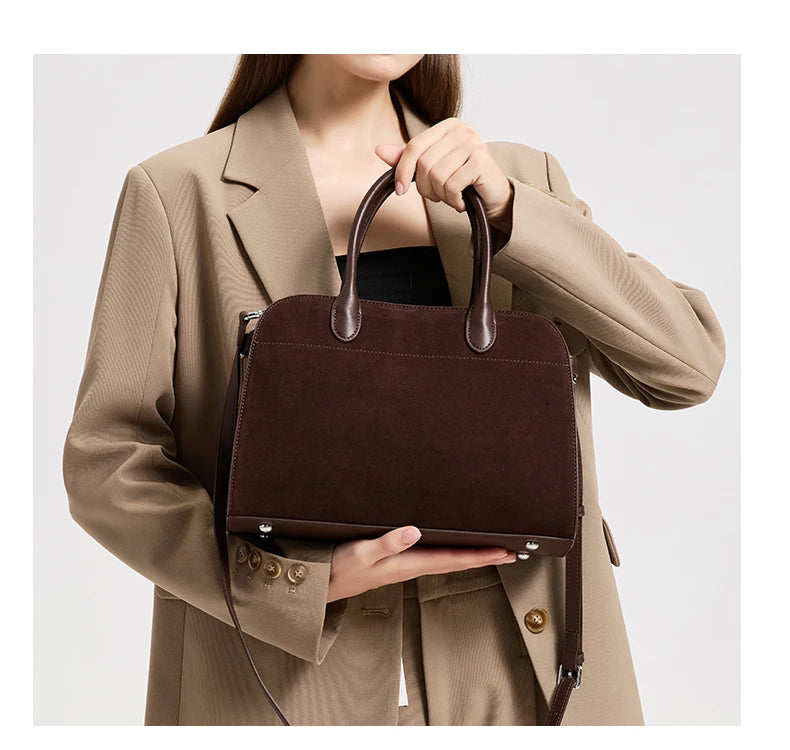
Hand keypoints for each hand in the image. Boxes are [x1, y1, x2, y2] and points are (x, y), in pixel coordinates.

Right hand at [326, 525, 516, 602]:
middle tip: (510, 553)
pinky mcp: (395, 563)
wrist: (318, 586)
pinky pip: (431, 558)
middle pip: (455, 562)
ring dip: (469, 557)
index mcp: (407, 564)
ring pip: (445, 561)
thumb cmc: (337, 569)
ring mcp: (403, 566)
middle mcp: (410, 566)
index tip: (504, 551)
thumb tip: (414, 532)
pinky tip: (450, 549)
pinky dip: (449, 554)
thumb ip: (386, 543)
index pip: (452, 559)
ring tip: (489, 552)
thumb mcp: (360, 553)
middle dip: (483, 558)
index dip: (479, 555)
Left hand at [375, 118, 513, 234]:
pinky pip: (452, 185)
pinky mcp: (481, 161)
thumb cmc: (463, 181)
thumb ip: (408, 159)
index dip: (402, 171)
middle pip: (424, 163)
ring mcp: (473, 144)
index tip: (399, 190)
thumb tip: (379, 150)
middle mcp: (462, 130)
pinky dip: (453, 199)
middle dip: (425, 188)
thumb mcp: (432, 168)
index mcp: (447, 126)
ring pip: (437, 176)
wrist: (494, 197)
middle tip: (438, 196)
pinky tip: (462, 200)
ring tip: (452, 197)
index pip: (413, 147)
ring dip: (441, 195)